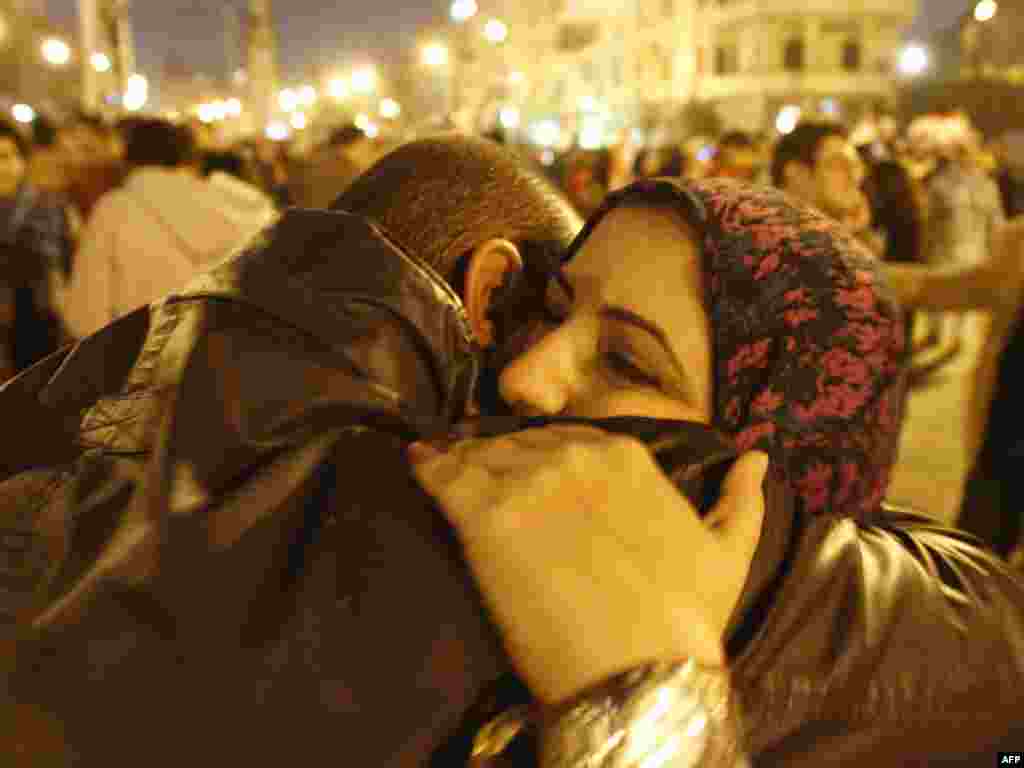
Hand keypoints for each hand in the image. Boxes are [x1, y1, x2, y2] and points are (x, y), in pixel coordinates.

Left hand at [410, 426, 767, 704]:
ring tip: (441, 467)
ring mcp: (528, 482)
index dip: (540, 456)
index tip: (522, 471)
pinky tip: (415, 462)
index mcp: (626, 456)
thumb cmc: (686, 621)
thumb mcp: (729, 555)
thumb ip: (743, 500)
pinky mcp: (486, 517)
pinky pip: (442, 475)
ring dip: (460, 461)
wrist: (640, 675)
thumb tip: (759, 457)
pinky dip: (425, 466)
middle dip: (499, 458)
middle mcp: (574, 456)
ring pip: (478, 455)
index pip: (566, 440)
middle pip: (518, 445)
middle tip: (476, 475)